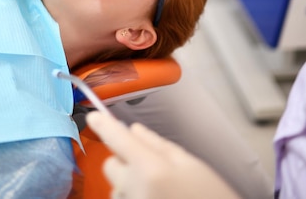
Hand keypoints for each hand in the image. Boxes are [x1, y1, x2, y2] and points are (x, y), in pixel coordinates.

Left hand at [87, 111, 240, 198]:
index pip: (116, 139)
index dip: (103, 124)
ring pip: (116, 186)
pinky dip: (132, 194)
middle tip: (148, 162)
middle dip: (123, 159)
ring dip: (128, 182)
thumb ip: (157, 144)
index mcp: (151, 169)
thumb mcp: (189, 164)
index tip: (94, 116)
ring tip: (158, 187)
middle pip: (111, 164)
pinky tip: (155, 196)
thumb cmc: (212, 196)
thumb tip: (135, 129)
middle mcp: (136, 189)